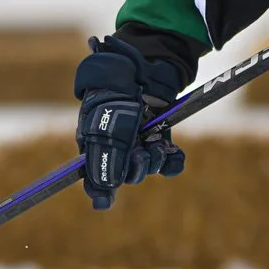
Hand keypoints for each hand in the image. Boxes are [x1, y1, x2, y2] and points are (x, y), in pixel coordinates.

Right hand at [74, 36, 185, 210]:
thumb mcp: (106, 126)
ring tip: (157, 145)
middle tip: (141, 154)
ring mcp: (140, 142)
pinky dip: (173, 161)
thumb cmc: (116, 93)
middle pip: (126, 175)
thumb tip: (107, 192)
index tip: (105, 202)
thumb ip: (105, 159)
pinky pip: (170, 162)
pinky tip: (174, 153)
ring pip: (149, 168)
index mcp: (95, 143)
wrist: (142, 66)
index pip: (94, 177)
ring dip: (154, 161)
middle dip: (135, 168)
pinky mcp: (162, 137)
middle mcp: (118, 146)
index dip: (99, 190)